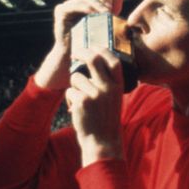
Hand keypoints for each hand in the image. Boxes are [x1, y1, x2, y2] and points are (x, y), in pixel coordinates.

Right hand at [34, 0, 125, 89]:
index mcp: (86, 1)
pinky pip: (74, 4)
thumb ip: (113, 7)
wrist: (77, 55)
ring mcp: (67, 5)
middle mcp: (76, 0)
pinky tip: (94, 14)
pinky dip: (86, 7)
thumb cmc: (92, 40)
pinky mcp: (61, 12)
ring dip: (96, 3)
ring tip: (106, 13)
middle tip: (110, 8)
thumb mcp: (106, 21)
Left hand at [66, 46, 124, 166]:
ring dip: (74, 86)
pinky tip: (77, 109)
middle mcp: (108, 88)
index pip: (113, 60)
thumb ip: (107, 82)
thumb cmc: (106, 118)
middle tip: (74, 53)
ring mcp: (95, 94)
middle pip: (93, 59)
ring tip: (81, 100)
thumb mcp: (114, 98)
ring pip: (76, 77)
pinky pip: (70, 91)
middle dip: (81, 53)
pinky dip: (70, 98)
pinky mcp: (82, 101)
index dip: (102, 50)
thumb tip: (93, 62)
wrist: (102, 141)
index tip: (93, 47)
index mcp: (118, 86)